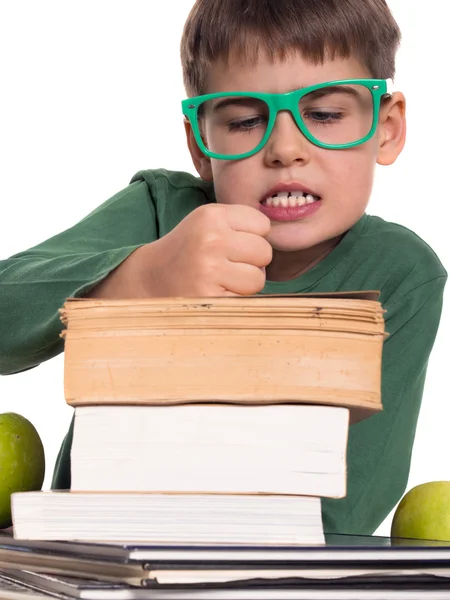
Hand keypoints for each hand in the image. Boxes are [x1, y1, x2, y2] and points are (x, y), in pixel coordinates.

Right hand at [135, 203, 271, 296]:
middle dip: (253, 261)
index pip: (262, 224)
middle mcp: (211, 239)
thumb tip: (281, 234)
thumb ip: (240, 223)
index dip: (253, 236)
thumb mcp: (207, 222)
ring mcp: (210, 269)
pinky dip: (235, 298)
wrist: (151, 277)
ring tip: (224, 278)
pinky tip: (216, 290)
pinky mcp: (209, 296)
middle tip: (230, 264)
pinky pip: (244, 298)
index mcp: (211, 215)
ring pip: (258, 278)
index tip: (234, 243)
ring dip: (246, 283)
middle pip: (264, 251)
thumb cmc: (188, 249)